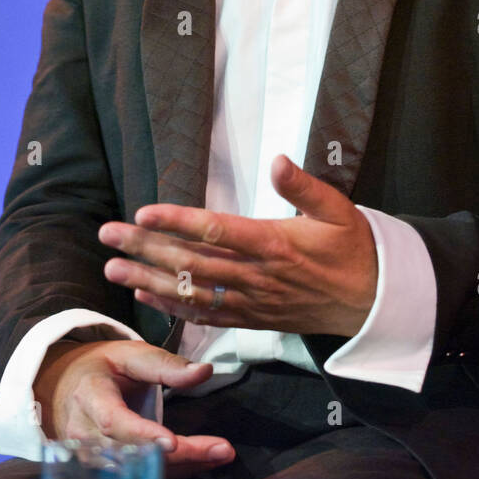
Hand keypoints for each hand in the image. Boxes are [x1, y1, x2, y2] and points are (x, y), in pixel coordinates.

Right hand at [32, 338, 234, 469]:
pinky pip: (141, 477)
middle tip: (222, 450)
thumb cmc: (101, 367)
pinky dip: (175, 471)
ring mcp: (91, 458)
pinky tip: (204, 461)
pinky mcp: (103, 471)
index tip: (173, 442)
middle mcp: (86, 434)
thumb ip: (165, 365)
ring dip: (183, 467)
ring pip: (140, 472)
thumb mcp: (129, 354)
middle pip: (134, 454)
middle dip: (180, 456)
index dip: (142, 435)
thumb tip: (205, 371)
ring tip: (220, 455)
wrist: (62, 388)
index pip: (113, 421)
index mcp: (90, 397)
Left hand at [99, 154, 378, 337]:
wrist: (371, 302)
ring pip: (190, 292)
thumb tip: (278, 160)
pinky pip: (205, 315)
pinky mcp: (251, 318)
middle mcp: (256, 275)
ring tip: (112, 269)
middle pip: (191, 262)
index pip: (216, 230)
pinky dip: (172, 307)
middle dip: (145, 249)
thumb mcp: (339, 208)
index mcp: (274, 243)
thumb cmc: (353, 247)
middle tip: (108, 235)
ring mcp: (251, 301)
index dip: (177, 222)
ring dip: (148, 280)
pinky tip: (144, 296)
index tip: (143, 213)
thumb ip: (304, 186)